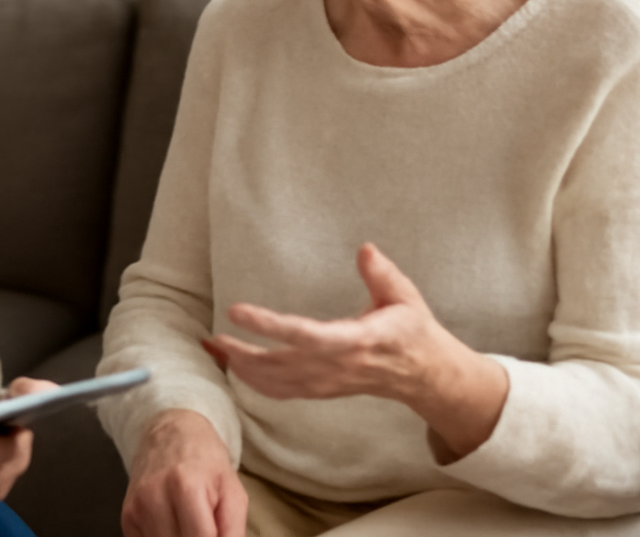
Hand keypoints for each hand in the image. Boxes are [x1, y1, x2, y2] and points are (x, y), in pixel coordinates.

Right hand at [122, 409, 245, 536]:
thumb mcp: (233, 494)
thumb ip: (234, 532)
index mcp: (187, 487)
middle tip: (204, 525)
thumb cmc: (206, 463)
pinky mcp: (126, 516)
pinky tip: (173, 525)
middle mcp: (155, 497)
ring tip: (189, 524)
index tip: (215, 532)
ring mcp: (137, 508)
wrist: (170, 434)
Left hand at [204, 243, 507, 458]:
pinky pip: (283, 392)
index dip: (270, 325)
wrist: (425, 374)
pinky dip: (255, 383)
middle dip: (245, 352)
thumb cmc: (412, 330)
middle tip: (214, 335)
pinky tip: (235, 368)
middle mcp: (339, 366)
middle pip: (283, 363)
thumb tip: (364, 249)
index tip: (238, 311)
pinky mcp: (323, 390)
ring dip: (243, 368)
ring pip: (278, 382)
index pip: (307, 335)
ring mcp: (329, 383)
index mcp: (358, 340)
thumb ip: (381, 274)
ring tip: (216, 348)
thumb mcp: (404, 296)